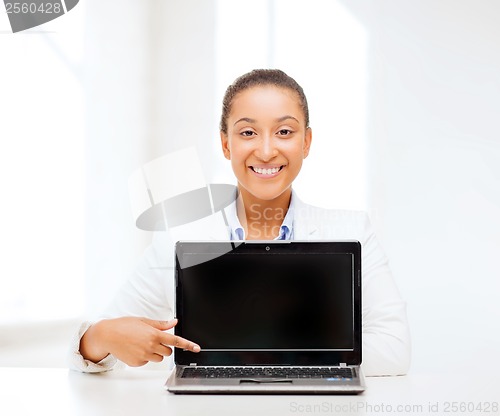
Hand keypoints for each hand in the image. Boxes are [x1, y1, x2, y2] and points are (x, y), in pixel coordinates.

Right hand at [80, 317, 199, 366]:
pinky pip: (147, 362)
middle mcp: (150, 346)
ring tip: (142, 344)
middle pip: (168, 352)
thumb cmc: (125, 325)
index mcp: (154, 334)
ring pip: (159, 358)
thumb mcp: (144, 321)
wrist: (107, 335)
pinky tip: (135, 349)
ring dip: (155, 353)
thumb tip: (174, 321)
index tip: (197, 348)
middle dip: (164, 347)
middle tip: (153, 340)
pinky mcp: (137, 363)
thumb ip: (161, 324)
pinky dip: (144, 357)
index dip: (188, 345)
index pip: (175, 340)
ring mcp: (144, 356)